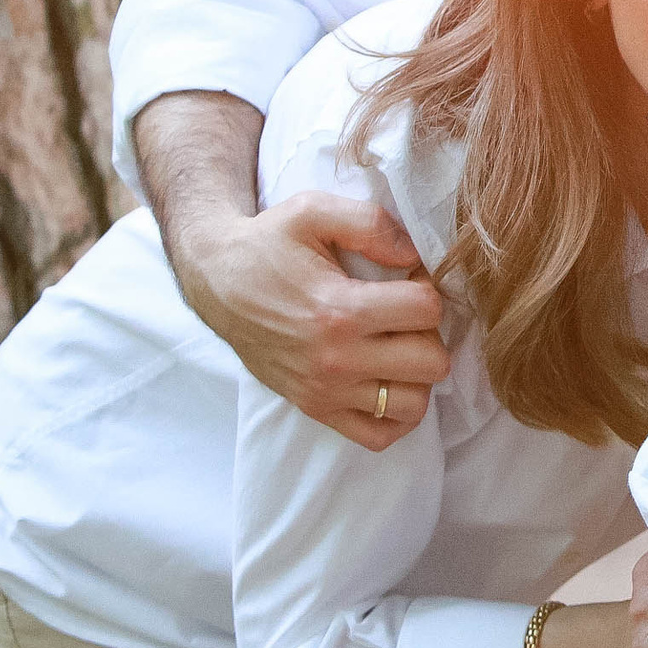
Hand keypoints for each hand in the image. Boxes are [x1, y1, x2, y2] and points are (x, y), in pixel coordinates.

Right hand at [168, 191, 450, 450]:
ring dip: (416, 374)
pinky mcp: (315, 409)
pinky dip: (394, 414)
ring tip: (396, 345)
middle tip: (404, 314)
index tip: (407, 278)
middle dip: (428, 332)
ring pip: (413, 404)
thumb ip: (371, 224)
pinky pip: (378, 436)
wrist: (216, 282)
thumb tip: (414, 256)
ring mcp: (325, 392)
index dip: (426, 286)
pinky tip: (388, 379)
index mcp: (339, 310)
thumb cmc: (267, 244)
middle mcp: (335, 360)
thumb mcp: (313, 211)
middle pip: (431, 363)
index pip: (427, 309)